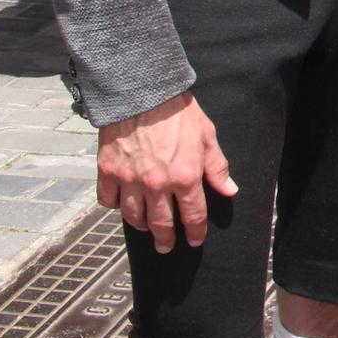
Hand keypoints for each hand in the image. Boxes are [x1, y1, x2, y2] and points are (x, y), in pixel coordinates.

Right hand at [96, 91, 237, 253]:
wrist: (142, 91)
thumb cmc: (178, 112)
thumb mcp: (207, 136)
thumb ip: (217, 167)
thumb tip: (229, 191)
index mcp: (185, 176)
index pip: (193, 216)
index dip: (195, 232)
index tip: (194, 240)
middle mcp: (157, 184)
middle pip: (160, 225)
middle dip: (166, 240)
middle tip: (167, 246)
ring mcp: (129, 180)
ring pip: (133, 218)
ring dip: (142, 226)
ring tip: (147, 227)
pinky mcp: (108, 171)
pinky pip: (109, 201)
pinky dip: (115, 205)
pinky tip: (123, 203)